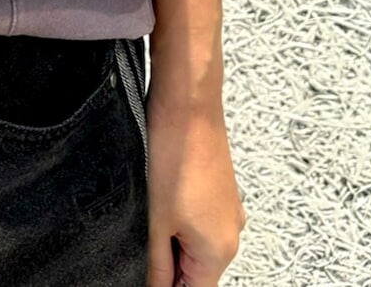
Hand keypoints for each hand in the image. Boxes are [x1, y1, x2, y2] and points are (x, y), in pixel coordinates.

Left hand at [145, 94, 246, 286]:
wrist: (187, 102)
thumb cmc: (173, 154)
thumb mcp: (155, 220)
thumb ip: (155, 265)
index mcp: (219, 251)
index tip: (142, 272)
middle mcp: (231, 233)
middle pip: (194, 271)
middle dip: (165, 263)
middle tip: (139, 237)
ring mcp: (227, 210)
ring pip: (193, 243)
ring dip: (169, 239)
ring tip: (148, 211)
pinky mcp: (219, 190)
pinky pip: (198, 219)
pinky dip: (177, 218)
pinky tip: (157, 195)